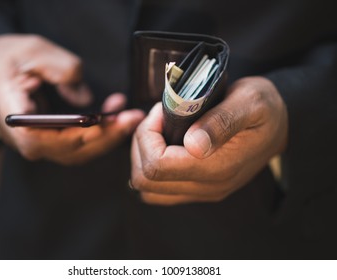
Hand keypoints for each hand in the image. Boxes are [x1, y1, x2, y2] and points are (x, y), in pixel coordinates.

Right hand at [0, 34, 143, 164]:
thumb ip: (62, 69)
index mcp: (15, 120)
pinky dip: (100, 132)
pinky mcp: (51, 140)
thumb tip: (85, 99)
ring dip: (108, 134)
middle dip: (106, 135)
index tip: (106, 123)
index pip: (47, 141)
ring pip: (79, 150)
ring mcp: (41, 144)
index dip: (79, 136)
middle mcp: (28, 140)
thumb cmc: (4, 60)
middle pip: (71, 150)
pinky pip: (79, 143)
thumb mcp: (32, 52)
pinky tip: (115, 115)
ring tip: (129, 114)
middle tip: (132, 117)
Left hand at [130, 76, 287, 204]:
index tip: (161, 113)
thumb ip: (222, 122)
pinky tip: (164, 145)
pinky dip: (152, 168)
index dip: (148, 136)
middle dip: (142, 145)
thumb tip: (193, 144)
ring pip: (148, 189)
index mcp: (218, 167)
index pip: (157, 166)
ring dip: (144, 158)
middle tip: (158, 120)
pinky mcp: (199, 190)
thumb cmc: (264, 108)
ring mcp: (203, 192)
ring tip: (159, 132)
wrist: (280, 125)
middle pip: (146, 180)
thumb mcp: (250, 102)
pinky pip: (160, 190)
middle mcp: (208, 187)